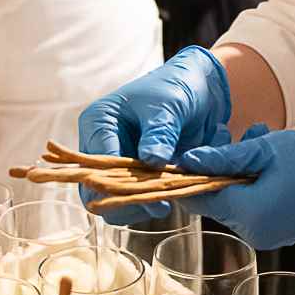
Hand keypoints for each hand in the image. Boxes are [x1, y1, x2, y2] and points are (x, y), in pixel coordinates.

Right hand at [77, 46, 232, 218]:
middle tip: (157, 205)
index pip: (95, 163)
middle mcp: (101, 145)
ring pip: (114, 201)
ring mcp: (118, 162)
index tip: (147, 191)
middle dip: (125, 200)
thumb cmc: (177, 88)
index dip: (118, 182)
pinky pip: (134, 200)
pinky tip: (169, 201)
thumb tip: (152, 162)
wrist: (199, 91)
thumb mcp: (169, 107)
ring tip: (166, 204)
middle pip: (97, 189)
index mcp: (98, 122)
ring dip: (138, 206)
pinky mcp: (136, 175)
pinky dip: (149, 205)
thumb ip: (160, 134)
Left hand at [176, 126, 294, 250]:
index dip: (191, 174)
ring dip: (240, 171)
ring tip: (260, 140)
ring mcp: (265, 234)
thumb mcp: (268, 150)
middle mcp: (251, 232)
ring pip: (235, 200)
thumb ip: (226, 157)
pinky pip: (254, 206)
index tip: (194, 151)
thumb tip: (190, 159)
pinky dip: (255, 183)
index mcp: (247, 213)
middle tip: (237, 135)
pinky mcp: (277, 231)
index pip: (199, 198)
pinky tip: (270, 161)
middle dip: (222, 166)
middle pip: (217, 199)